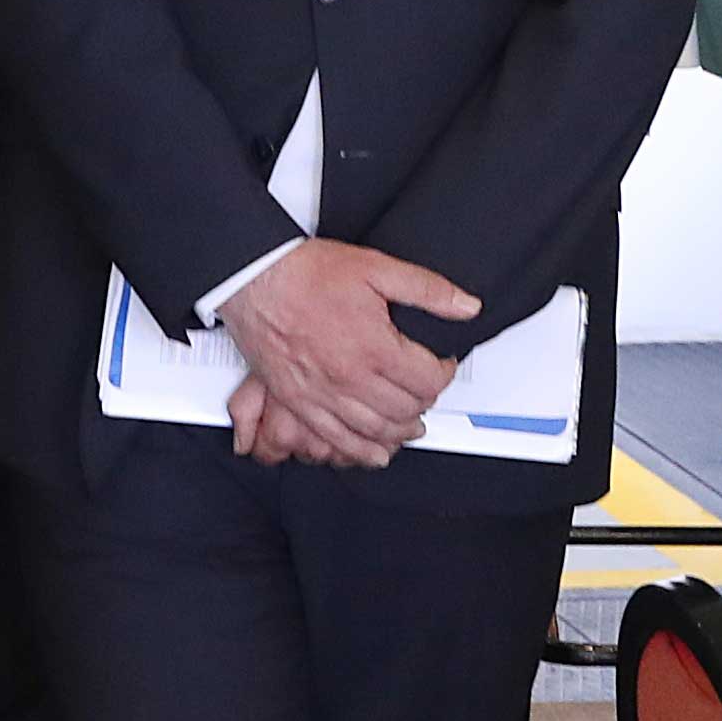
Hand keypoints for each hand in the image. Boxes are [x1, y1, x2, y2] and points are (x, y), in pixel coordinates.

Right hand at [217, 241, 474, 469]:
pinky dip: (361, 450)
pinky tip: (374, 452)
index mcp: (373, 347)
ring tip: (412, 424)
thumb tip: (466, 306)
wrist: (255, 278)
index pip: (428, 380)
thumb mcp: (377, 268)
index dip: (444, 373)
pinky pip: (336, 440)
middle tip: (427, 388)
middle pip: (406, 409)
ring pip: (376, 430)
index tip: (442, 364)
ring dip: (400, 430)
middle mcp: (349, 378)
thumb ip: (427, 290)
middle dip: (425, 401)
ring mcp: (323, 395)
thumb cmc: (306, 273)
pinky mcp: (299, 403)